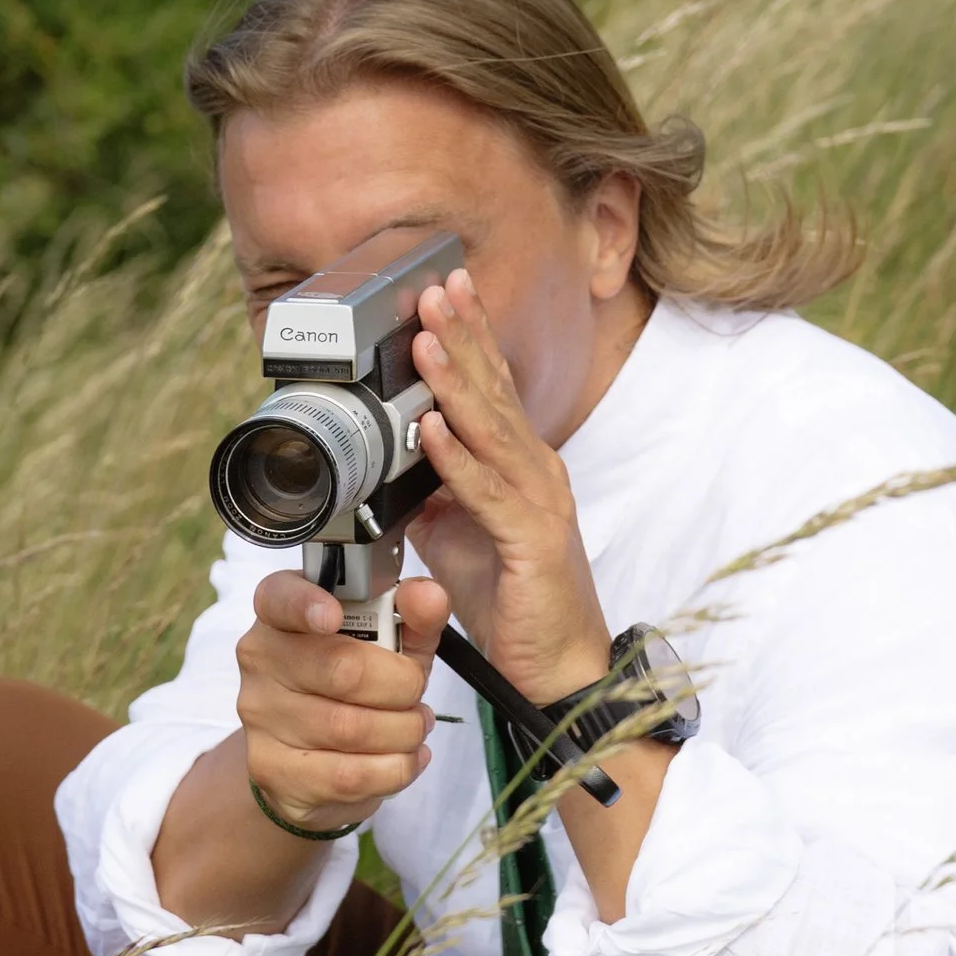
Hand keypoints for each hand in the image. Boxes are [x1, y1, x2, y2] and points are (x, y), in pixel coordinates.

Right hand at [237, 565, 450, 833]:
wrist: (312, 759)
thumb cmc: (355, 685)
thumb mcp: (391, 645)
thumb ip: (415, 616)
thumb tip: (429, 596)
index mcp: (283, 613)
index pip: (281, 597)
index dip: (307, 604)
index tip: (334, 616)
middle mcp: (262, 659)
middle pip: (342, 669)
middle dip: (401, 686)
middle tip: (417, 695)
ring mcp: (260, 716)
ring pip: (350, 728)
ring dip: (404, 732)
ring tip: (414, 728)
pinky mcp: (271, 769)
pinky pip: (348, 775)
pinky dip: (395, 769)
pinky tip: (404, 759)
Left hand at [408, 268, 612, 705]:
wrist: (557, 669)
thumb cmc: (513, 602)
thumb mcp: (459, 535)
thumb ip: (436, 491)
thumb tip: (398, 459)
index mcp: (522, 465)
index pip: (494, 388)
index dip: (470, 336)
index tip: (445, 289)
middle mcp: (537, 472)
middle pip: (496, 392)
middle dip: (465, 335)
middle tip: (437, 286)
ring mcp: (539, 503)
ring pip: (492, 431)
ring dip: (456, 381)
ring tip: (427, 337)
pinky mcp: (531, 541)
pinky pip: (488, 492)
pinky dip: (457, 457)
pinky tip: (433, 428)